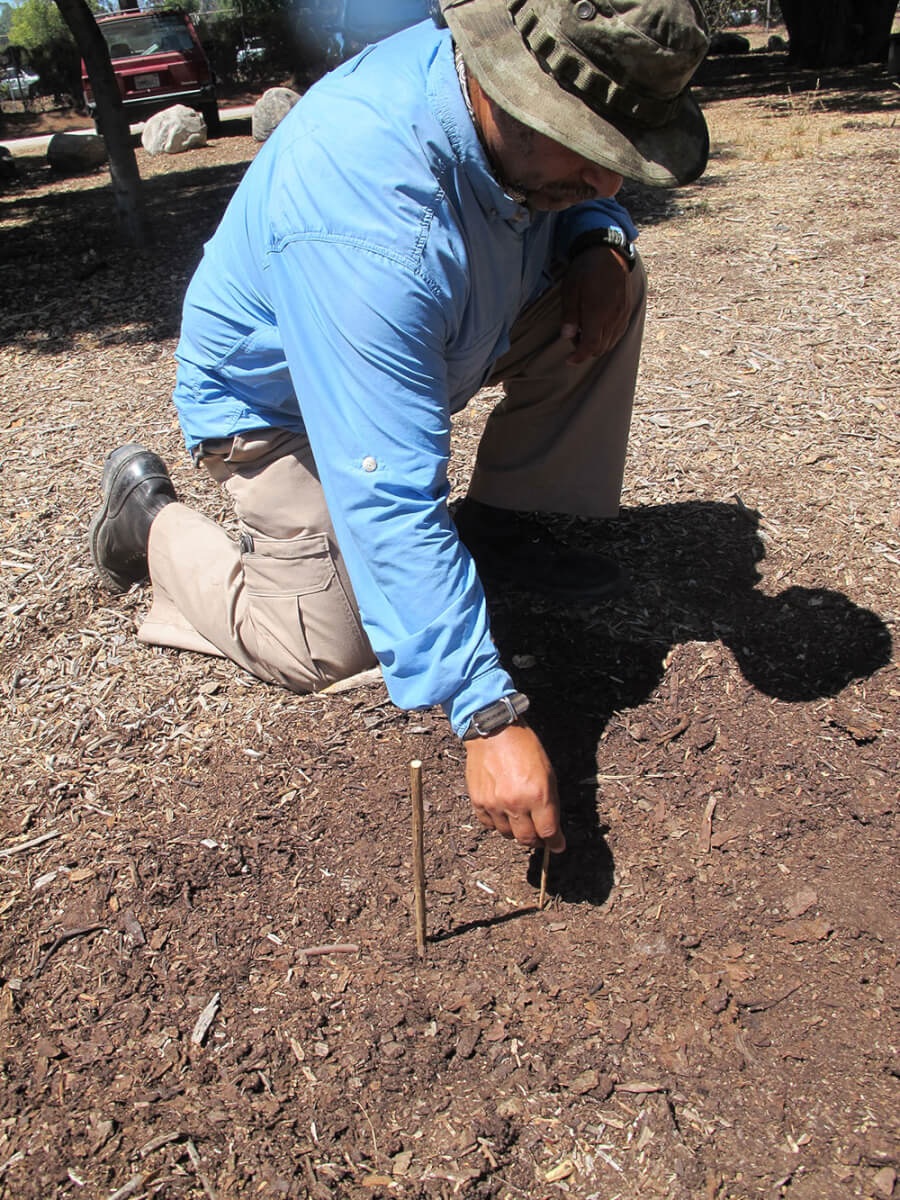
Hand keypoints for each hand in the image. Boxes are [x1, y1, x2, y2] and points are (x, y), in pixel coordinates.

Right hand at [465, 722, 564, 851]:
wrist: (494, 732)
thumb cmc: (524, 748)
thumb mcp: (548, 773)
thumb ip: (550, 802)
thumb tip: (552, 827)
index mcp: (537, 795)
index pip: (548, 832)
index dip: (555, 843)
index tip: (557, 845)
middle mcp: (515, 803)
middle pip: (527, 838)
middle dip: (536, 840)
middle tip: (539, 836)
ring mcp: (494, 804)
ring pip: (507, 834)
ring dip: (516, 831)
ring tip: (519, 818)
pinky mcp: (478, 801)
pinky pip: (489, 824)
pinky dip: (497, 823)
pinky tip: (502, 812)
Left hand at [560, 245, 635, 364]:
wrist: (608, 252)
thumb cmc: (586, 269)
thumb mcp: (571, 289)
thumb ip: (570, 315)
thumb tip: (567, 336)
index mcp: (598, 312)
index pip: (591, 345)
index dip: (580, 356)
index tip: (569, 360)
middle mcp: (614, 316)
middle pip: (601, 347)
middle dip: (586, 350)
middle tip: (574, 339)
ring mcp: (623, 313)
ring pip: (611, 342)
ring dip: (597, 344)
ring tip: (584, 332)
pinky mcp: (628, 309)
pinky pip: (619, 332)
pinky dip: (608, 337)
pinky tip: (598, 328)